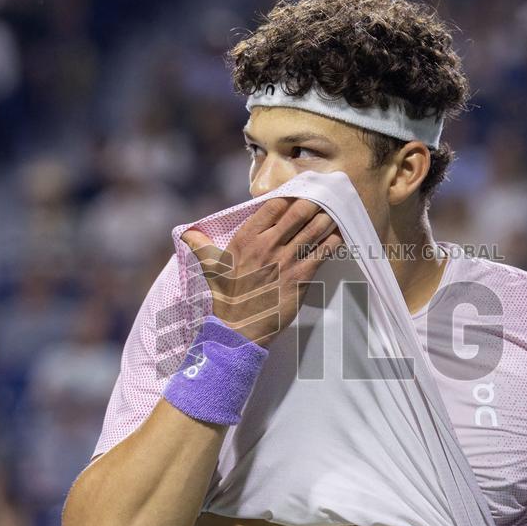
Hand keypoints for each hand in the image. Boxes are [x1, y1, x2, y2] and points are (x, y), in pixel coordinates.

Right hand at [180, 198, 343, 346]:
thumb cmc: (226, 298)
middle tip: (325, 200)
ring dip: (328, 219)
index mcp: (246, 237)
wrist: (238, 330)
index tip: (300, 195)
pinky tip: (339, 236)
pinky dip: (334, 241)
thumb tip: (187, 233)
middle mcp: (266, 245)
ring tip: (335, 214)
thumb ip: (201, 245)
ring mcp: (285, 260)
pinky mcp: (300, 277)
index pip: (274, 205)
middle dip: (314, 203)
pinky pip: (324, 252)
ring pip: (315, 228)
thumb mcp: (211, 268)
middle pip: (299, 211)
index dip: (290, 197)